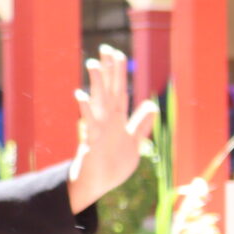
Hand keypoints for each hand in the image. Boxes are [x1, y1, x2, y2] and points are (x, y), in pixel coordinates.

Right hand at [67, 46, 158, 214]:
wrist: (98, 185)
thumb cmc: (113, 164)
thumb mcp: (133, 142)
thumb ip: (141, 124)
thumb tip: (152, 105)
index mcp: (116, 119)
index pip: (119, 90)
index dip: (118, 73)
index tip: (116, 53)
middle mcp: (106, 121)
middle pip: (109, 90)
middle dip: (108, 70)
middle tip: (105, 48)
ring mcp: (98, 130)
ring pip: (98, 103)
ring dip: (96, 84)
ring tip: (94, 64)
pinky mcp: (92, 143)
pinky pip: (89, 125)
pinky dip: (85, 111)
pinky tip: (81, 96)